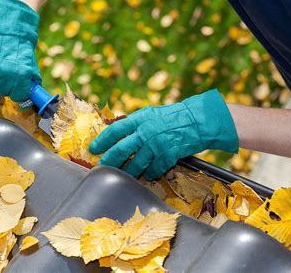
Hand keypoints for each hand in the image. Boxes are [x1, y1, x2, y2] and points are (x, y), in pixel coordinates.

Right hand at [0, 0, 40, 101]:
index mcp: (21, 74)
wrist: (7, 26)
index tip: (20, 90)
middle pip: (5, 91)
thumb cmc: (21, 46)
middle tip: (11, 75)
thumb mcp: (31, 63)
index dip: (20, 93)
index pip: (18, 96)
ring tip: (2, 64)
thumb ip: (31, 80)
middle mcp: (5, 73)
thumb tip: (33, 95)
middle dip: (9, 86)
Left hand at [89, 89, 238, 179]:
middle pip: (121, 150)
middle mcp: (146, 132)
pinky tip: (147, 175)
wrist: (196, 120)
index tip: (93, 149)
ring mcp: (156, 145)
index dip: (102, 141)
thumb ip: (134, 124)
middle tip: (102, 167)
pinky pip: (154, 170)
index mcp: (139, 119)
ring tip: (122, 176)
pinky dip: (149, 174)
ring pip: (136, 164)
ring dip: (128, 172)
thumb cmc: (171, 117)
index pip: (115, 131)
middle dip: (109, 161)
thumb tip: (117, 134)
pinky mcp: (168, 155)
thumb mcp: (149, 114)